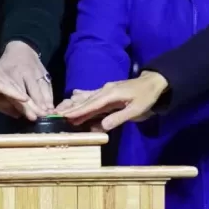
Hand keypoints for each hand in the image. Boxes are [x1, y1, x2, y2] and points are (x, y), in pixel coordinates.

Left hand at [0, 41, 54, 114]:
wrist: (21, 48)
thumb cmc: (7, 66)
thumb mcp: (1, 76)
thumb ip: (4, 93)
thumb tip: (13, 113)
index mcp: (13, 73)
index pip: (19, 90)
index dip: (24, 102)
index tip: (29, 114)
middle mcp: (27, 72)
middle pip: (33, 90)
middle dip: (38, 104)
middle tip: (42, 116)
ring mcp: (37, 71)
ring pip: (43, 87)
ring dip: (46, 100)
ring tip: (49, 112)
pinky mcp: (44, 71)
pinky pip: (48, 85)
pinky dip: (50, 95)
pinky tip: (51, 105)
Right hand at [0, 55, 39, 120]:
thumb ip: (4, 104)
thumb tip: (18, 114)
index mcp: (5, 82)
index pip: (21, 96)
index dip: (32, 107)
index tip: (43, 117)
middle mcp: (5, 78)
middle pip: (22, 93)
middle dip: (35, 105)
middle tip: (47, 116)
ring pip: (16, 91)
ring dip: (29, 102)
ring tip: (39, 112)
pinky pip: (4, 86)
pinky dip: (14, 93)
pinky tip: (23, 98)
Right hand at [53, 71, 168, 130]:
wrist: (153, 82)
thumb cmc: (146, 97)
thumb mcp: (136, 110)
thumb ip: (118, 118)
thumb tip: (102, 126)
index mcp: (111, 94)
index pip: (91, 104)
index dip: (78, 111)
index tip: (65, 116)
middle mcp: (105, 90)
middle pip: (85, 100)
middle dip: (70, 107)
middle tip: (55, 113)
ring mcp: (105, 90)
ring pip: (86, 97)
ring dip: (73, 103)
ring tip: (60, 108)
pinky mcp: (108, 91)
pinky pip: (91, 95)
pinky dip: (81, 98)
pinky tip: (74, 96)